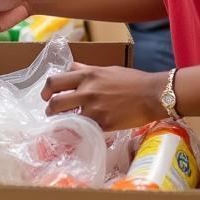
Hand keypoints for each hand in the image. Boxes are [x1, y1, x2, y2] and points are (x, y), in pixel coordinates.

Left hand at [41, 63, 165, 130]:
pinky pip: (84, 129)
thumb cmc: (132, 80)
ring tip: (64, 124)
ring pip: (66, 118)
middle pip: (55, 101)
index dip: (46, 90)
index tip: (46, 96)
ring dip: (62, 122)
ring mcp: (94, 108)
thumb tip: (72, 67)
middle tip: (50, 113)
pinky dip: (79, 131)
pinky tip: (80, 132)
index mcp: (87, 75)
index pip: (55, 81)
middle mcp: (86, 90)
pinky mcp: (102, 123)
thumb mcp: (107, 70)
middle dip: (49, 109)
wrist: (153, 95)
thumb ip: (87, 70)